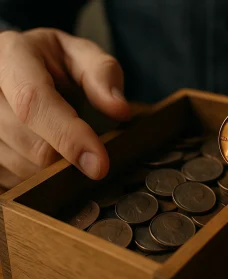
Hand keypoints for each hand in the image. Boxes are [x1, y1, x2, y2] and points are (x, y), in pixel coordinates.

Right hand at [0, 28, 129, 190]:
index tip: (100, 165)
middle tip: (87, 145)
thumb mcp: (81, 55)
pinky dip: (36, 173)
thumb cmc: (52, 62)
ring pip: (22, 167)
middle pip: (31, 145)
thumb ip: (102, 74)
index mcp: (11, 55)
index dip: (69, 137)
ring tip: (61, 140)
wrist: (15, 65)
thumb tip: (120, 110)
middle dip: (70, 155)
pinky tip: (44, 151)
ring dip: (54, 165)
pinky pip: (11, 178)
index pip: (34, 103)